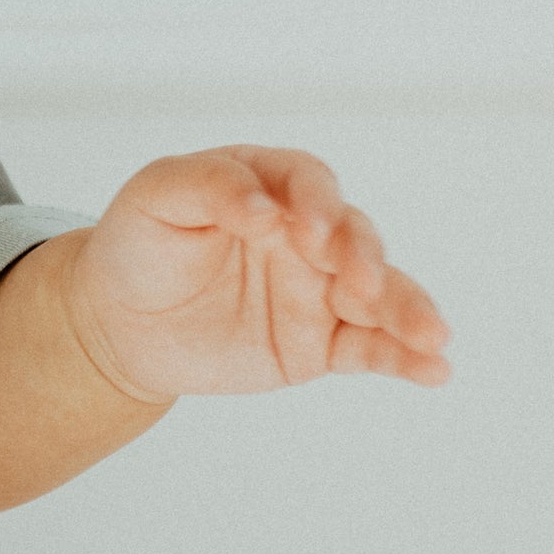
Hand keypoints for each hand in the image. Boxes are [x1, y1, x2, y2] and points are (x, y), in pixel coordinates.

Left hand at [63, 146, 452, 403]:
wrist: (119, 320)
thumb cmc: (140, 242)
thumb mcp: (156, 196)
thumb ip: (209, 186)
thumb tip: (262, 209)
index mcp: (275, 184)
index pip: (311, 183)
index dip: (315, 203)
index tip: (301, 231)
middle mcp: (309, 234)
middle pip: (355, 238)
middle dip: (364, 260)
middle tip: (358, 283)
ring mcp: (320, 289)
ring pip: (377, 296)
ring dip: (406, 310)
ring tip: (431, 334)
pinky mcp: (321, 343)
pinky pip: (370, 349)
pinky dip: (404, 359)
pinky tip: (435, 370)